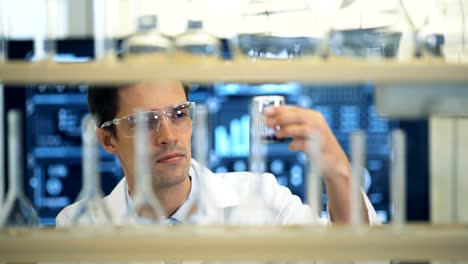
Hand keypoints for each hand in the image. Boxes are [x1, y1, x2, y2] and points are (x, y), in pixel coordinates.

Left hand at [264, 105, 359, 222]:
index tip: (266, 111)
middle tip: (268, 124)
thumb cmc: (316, 145)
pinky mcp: (320, 148)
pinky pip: (305, 145)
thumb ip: (290, 125)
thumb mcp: (304, 131)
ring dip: (287, 130)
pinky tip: (291, 146)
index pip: (294, 109)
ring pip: (302, 129)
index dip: (279, 109)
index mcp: (313, 116)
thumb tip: (270, 121)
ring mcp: (321, 135)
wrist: (334, 161)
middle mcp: (318, 123)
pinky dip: (295, 145)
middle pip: (298, 116)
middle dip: (281, 119)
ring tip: (277, 135)